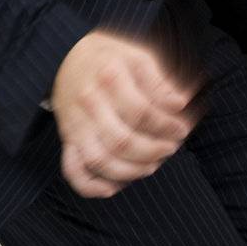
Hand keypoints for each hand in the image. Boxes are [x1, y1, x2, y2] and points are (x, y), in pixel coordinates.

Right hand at [48, 28, 202, 197]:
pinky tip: (112, 189)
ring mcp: (75, 123)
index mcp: (109, 77)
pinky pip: (72, 170)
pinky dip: (90, 186)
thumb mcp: (138, 57)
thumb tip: (179, 104)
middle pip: (122, 140)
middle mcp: (89, 102)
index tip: (182, 129)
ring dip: (131, 171)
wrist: (65, 56)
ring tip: (151, 165)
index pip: (142, 111)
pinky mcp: (67, 139)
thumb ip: (159, 82)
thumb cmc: (109, 58)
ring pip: (100, 160)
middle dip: (153, 151)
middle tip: (170, 148)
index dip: (166, 125)